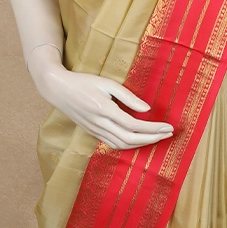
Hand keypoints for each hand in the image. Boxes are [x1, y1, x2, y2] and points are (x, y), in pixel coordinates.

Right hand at [28, 45, 174, 150]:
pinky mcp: (92, 132)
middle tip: (168, 134)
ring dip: (142, 144)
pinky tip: (138, 140)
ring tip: (157, 137)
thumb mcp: (107, 83)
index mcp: (104, 110)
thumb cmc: (83, 82)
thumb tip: (147, 109)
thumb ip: (128, 96)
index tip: (168, 127)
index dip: (153, 128)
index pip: (134, 125)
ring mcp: (95, 130)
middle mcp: (100, 124)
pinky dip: (129, 145)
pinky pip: (113, 144)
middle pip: (131, 139)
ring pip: (122, 145)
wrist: (58, 89)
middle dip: (152, 138)